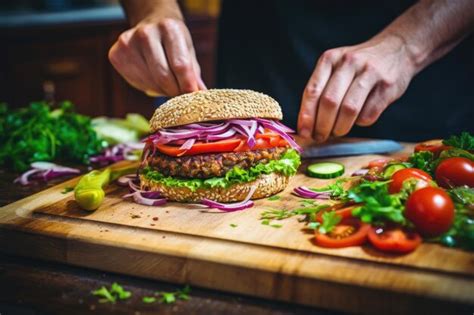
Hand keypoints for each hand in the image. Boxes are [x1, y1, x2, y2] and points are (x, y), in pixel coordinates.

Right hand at [108, 17, 205, 95]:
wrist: (150, 24)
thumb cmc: (173, 41)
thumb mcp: (188, 50)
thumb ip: (193, 73)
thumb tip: (201, 93)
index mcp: (168, 28)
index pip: (180, 65)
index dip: (187, 85)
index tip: (192, 96)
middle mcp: (146, 33)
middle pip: (163, 76)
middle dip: (175, 90)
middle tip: (180, 94)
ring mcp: (128, 43)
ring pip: (150, 82)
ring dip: (162, 90)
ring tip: (166, 84)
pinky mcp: (116, 55)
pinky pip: (136, 83)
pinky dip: (148, 86)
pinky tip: (151, 78)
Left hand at [297, 35, 415, 142]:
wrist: (397, 49)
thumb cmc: (358, 66)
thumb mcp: (336, 67)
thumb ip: (321, 90)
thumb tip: (307, 125)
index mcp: (330, 59)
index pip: (312, 91)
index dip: (306, 115)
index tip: (303, 132)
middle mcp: (349, 63)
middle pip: (329, 102)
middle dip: (322, 125)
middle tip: (320, 137)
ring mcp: (370, 73)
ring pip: (349, 109)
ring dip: (340, 127)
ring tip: (337, 132)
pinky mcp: (387, 86)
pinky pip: (369, 114)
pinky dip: (360, 123)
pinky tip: (358, 119)